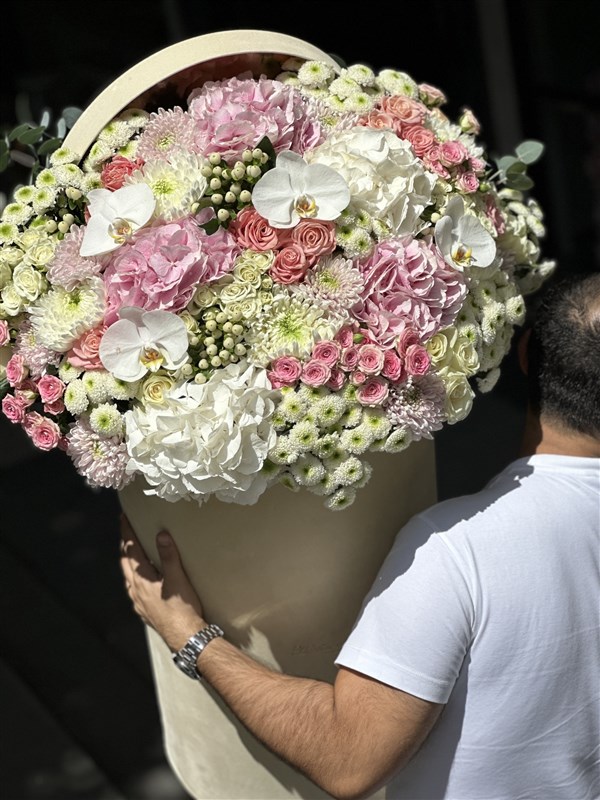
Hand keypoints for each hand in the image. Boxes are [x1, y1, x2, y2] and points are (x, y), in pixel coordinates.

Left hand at [119, 514, 205, 651]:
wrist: (186, 638)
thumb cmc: (183, 609)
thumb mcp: (178, 579)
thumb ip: (169, 557)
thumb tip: (161, 535)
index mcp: (142, 580)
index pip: (131, 550)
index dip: (127, 533)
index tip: (123, 517)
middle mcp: (135, 591)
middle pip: (125, 563)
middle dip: (124, 546)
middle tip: (125, 531)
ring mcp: (138, 603)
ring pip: (128, 578)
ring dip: (128, 562)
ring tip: (131, 553)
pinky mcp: (144, 612)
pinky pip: (134, 590)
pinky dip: (134, 578)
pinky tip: (141, 582)